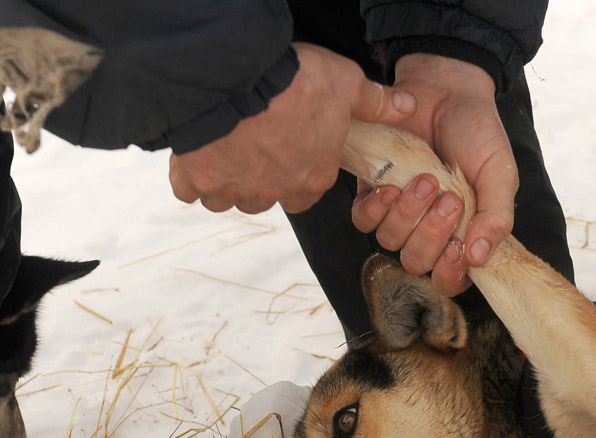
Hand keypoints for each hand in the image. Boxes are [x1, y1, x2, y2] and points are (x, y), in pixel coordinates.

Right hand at [169, 43, 415, 213]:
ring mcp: (231, 188)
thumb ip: (374, 102)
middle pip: (262, 199)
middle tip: (253, 146)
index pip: (306, 196)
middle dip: (258, 180)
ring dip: (224, 180)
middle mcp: (271, 191)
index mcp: (310, 177)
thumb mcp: (346, 84)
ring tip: (224, 147)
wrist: (238, 78)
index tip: (289, 156)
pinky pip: (188, 190)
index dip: (297, 177)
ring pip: (225, 198)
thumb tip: (407, 106)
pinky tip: (193, 153)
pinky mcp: (196, 177)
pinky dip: (188, 175)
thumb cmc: (296, 83)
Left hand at [351, 53, 517, 295]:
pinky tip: (392, 186)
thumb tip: (481, 258)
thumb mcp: (499, 175)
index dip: (450, 272)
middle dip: (431, 235)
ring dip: (409, 214)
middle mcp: (428, 231)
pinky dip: (377, 207)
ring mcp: (399, 213)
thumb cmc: (477, 134)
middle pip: (417, 263)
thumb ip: (496, 218)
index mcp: (462, 235)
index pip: (450, 279)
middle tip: (449, 198)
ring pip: (390, 242)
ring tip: (426, 179)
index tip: (460, 246)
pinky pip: (363, 220)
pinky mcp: (373, 192)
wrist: (446, 90)